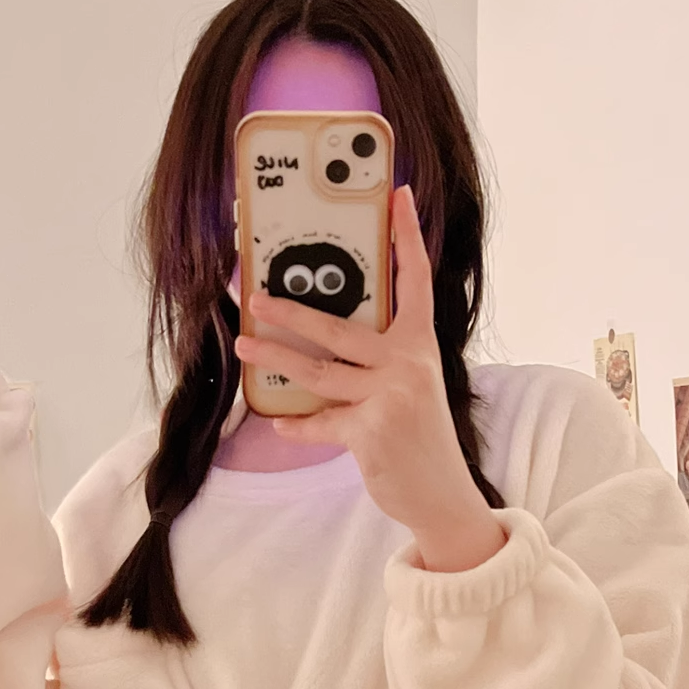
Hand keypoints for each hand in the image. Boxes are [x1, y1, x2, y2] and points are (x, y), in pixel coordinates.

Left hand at [233, 185, 489, 538]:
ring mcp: (391, 396)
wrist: (442, 494)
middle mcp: (408, 363)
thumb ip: (381, 358)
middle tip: (254, 295)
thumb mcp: (412, 386)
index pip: (415, 279)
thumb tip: (324, 337)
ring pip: (319, 370)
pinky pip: (321, 422)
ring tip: (247, 347)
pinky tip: (279, 424)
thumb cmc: (420, 436)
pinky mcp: (373, 430)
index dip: (406, 235)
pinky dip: (299, 427)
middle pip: (339, 326)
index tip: (397, 195)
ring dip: (276, 359)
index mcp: (421, 344)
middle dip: (291, 309)